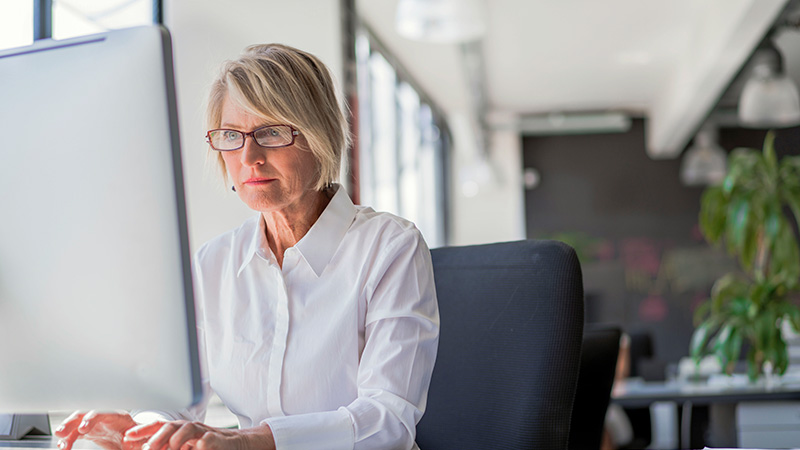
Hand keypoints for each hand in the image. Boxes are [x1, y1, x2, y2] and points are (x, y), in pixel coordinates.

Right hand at [55, 411, 138, 449]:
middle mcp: (105, 416)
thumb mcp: (140, 439)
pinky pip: (76, 433)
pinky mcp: (90, 431)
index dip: (91, 418)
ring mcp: (96, 423)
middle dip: (72, 422)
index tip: (83, 428)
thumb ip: (134, 440)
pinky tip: (63, 445)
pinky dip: (68, 438)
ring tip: (60, 441)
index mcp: (120, 416)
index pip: (104, 412)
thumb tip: (128, 440)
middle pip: (86, 414)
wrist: (138, 438)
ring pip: (78, 423)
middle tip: (61, 432)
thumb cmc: (141, 437)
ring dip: (67, 430)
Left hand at [124, 422, 274, 449]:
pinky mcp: (218, 440)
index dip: (143, 430)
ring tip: (172, 448)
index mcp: (180, 430)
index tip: (127, 437)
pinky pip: (207, 440)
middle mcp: (191, 428)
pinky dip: (200, 444)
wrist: (239, 445)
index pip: (159, 425)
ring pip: (188, 428)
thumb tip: (148, 447)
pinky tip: (196, 448)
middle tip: (148, 449)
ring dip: (177, 438)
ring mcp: (205, 432)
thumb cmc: (210, 447)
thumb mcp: (186, 446)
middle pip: (171, 424)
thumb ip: (171, 446)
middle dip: (158, 435)